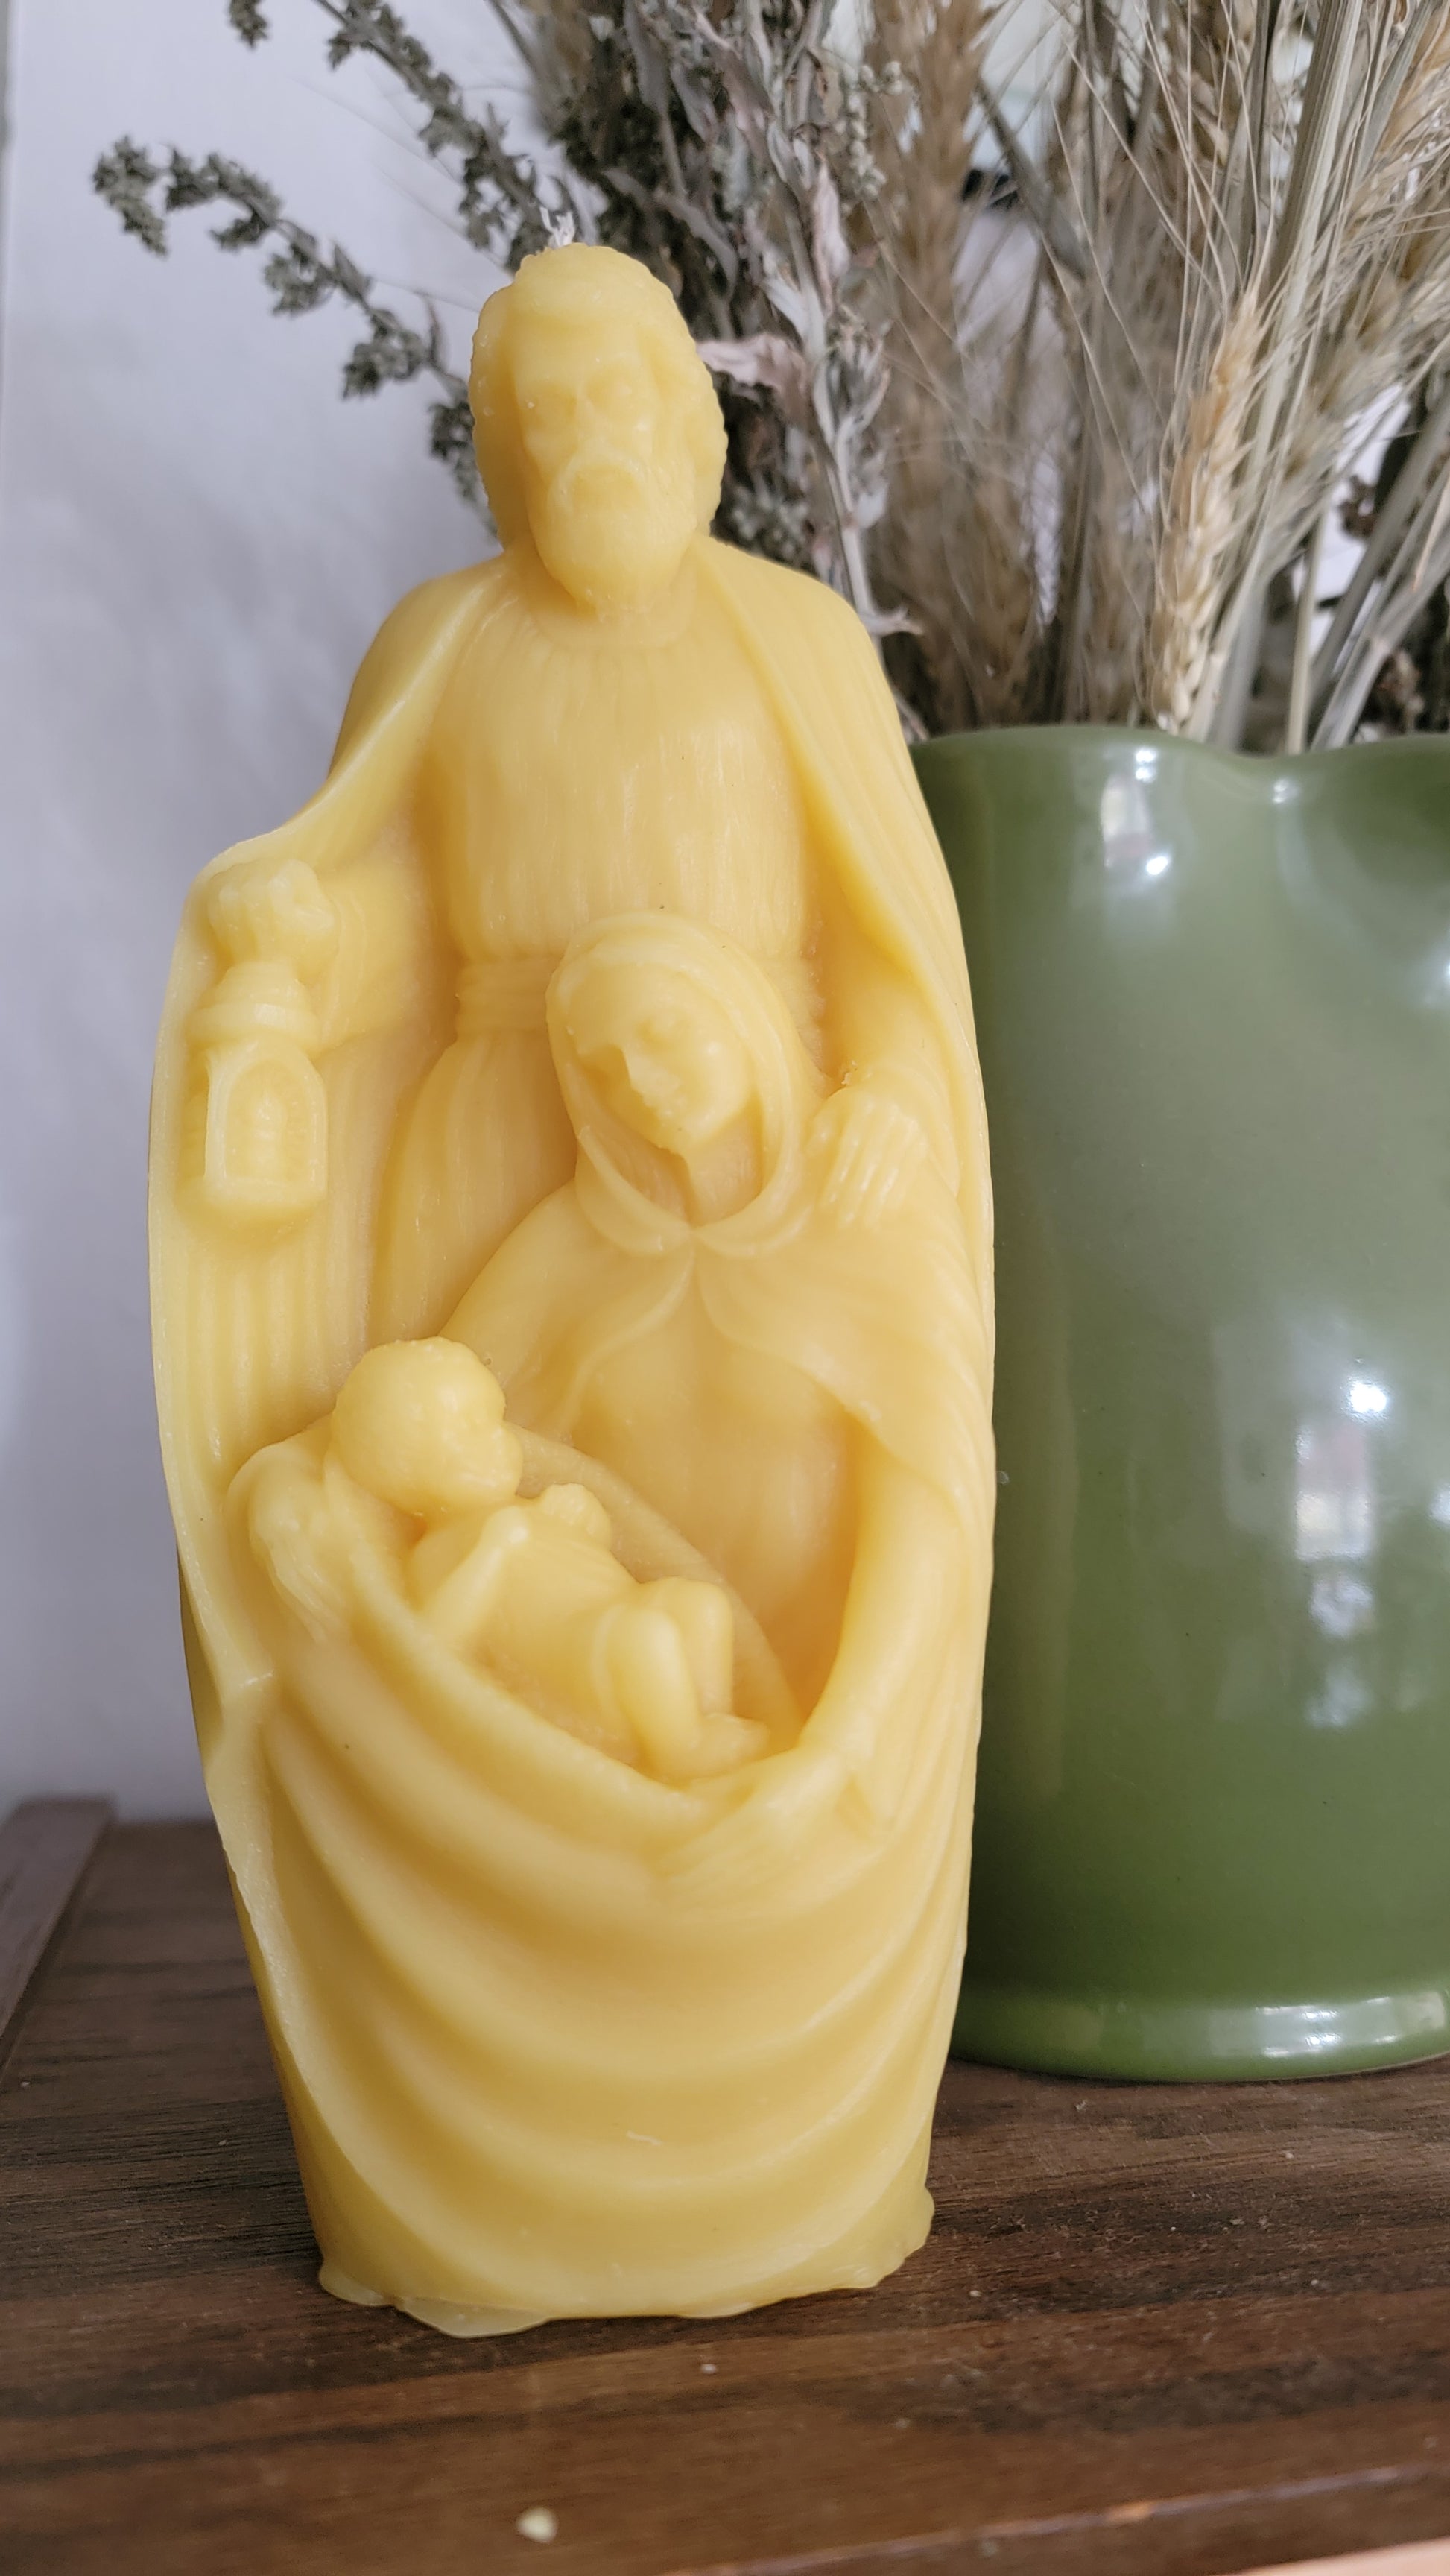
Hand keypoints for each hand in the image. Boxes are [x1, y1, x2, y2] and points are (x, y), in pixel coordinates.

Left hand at [811, 1086, 926, 1229]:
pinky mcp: (920, 1143)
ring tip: (865, 1223)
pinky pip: (909, 1172)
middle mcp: (888, 1119)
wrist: (900, 1086)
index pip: (849, 1148)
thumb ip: (821, 1127)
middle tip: (843, 1221)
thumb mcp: (835, 1107)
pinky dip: (898, 1192)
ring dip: (878, 1198)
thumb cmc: (856, 1104)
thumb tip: (809, 1151)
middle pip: (870, 1162)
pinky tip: (887, 1210)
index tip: (826, 1203)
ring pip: (891, 1170)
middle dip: (856, 1194)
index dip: (838, 1176)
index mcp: (863, 1109)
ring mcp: (907, 1131)